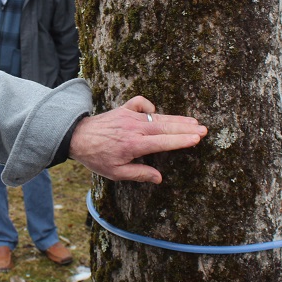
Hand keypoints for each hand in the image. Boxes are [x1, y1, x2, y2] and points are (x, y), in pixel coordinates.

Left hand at [69, 96, 207, 183]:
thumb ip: (139, 174)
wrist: (77, 137)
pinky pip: (141, 104)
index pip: (163, 142)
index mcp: (134, 145)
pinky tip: (156, 113)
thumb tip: (159, 178)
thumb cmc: (97, 157)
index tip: (196, 139)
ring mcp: (129, 116)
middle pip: (166, 127)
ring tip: (194, 122)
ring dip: (176, 119)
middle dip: (186, 128)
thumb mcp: (116, 173)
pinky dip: (150, 106)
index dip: (181, 140)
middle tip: (204, 129)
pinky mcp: (124, 109)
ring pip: (158, 117)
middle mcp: (134, 128)